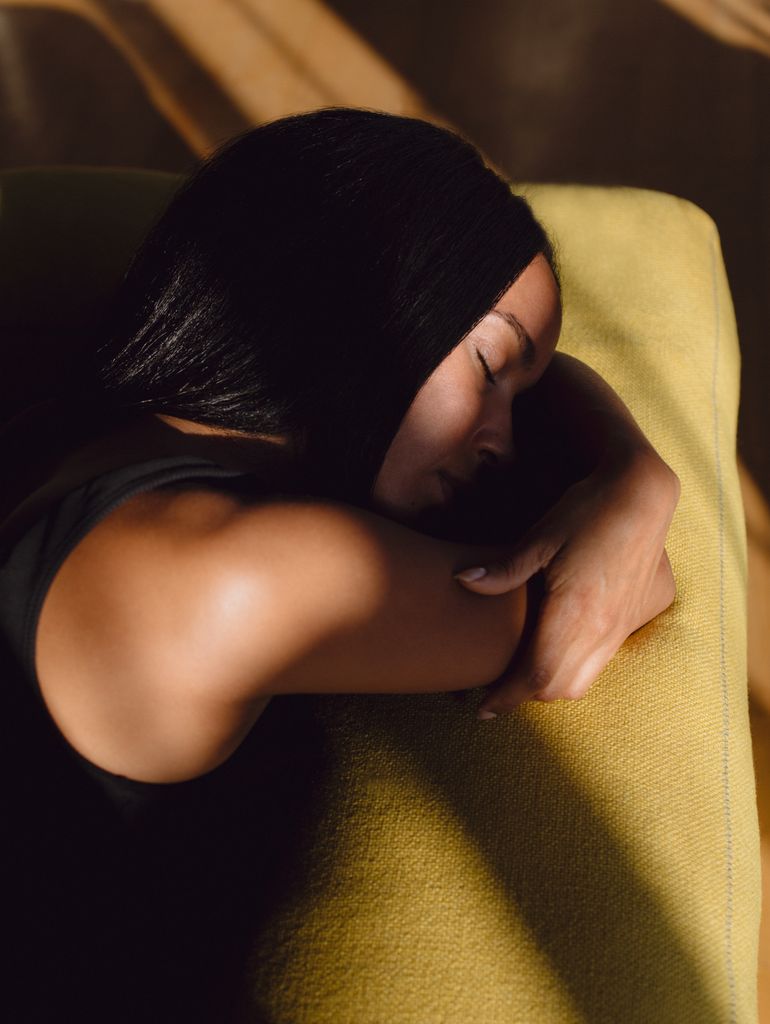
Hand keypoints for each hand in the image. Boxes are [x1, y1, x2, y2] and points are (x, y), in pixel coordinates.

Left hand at [453, 447, 680, 717]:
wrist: (643, 495)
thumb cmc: (587, 511)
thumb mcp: (541, 537)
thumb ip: (504, 569)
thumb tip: (462, 580)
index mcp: (575, 613)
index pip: (536, 676)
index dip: (507, 697)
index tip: (483, 708)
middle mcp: (602, 629)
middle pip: (559, 688)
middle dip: (525, 695)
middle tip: (497, 689)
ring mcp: (622, 627)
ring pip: (585, 682)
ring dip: (553, 685)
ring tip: (526, 673)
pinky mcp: (636, 619)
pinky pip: (604, 662)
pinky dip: (577, 669)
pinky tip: (561, 649)